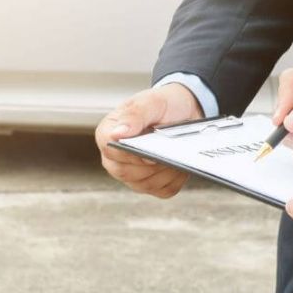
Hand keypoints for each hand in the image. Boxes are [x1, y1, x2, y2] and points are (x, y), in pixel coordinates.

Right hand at [95, 83, 202, 198]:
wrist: (184, 112)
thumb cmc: (163, 105)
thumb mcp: (151, 102)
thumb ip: (134, 116)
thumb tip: (116, 134)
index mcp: (108, 134)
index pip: (110, 150)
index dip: (130, 152)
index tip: (149, 148)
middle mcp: (114, 158)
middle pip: (125, 172)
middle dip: (150, 163)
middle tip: (168, 148)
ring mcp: (131, 175)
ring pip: (145, 184)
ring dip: (165, 170)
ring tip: (176, 152)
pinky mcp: (150, 185)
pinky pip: (163, 190)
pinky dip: (176, 178)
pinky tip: (180, 163)